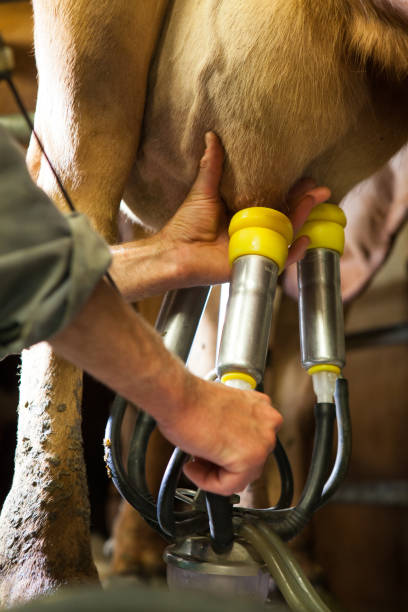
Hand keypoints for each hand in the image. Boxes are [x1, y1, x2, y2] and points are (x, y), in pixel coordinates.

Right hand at [156, 373, 282, 495]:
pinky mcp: (250, 458)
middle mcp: (268, 423)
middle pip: (249, 462)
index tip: (210, 451)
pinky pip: (229, 486)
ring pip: (240, 476)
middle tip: (200, 458)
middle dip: (222, 463)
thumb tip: (227, 448)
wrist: (178, 396)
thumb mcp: (222, 411)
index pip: (251, 444)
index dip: (226, 451)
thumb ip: (234, 429)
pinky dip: (208, 482)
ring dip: (214, 473)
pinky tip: (193, 467)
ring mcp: (263, 441)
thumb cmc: (191, 400)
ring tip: (195, 461)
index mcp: (262, 407)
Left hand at [160, 132, 330, 285]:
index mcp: (246, 214)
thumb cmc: (186, 224)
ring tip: (314, 202)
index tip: (307, 177)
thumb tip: (211, 135)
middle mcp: (255, 231)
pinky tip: (305, 240)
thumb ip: (211, 166)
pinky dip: (293, 252)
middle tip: (321, 189)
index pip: (276, 200)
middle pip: (286, 217)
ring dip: (303, 220)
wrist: (175, 251)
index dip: (292, 190)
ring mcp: (256, 247)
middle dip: (305, 203)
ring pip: (286, 235)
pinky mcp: (253, 262)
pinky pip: (278, 259)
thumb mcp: (203, 190)